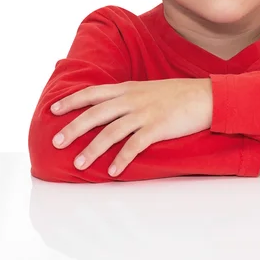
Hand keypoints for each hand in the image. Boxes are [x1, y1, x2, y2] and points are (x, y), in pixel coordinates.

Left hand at [50, 78, 212, 175]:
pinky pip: (134, 145)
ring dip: (93, 148)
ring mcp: (145, 113)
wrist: (205, 96)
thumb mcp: (149, 88)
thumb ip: (129, 96)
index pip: (94, 92)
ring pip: (111, 131)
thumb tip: (111, 108)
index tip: (54, 109)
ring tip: (79, 163)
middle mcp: (133, 99)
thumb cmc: (178, 94)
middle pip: (96, 113)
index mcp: (128, 88)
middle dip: (74, 127)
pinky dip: (121, 159)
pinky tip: (112, 170)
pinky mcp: (158, 127)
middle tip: (56, 141)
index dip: (72, 100)